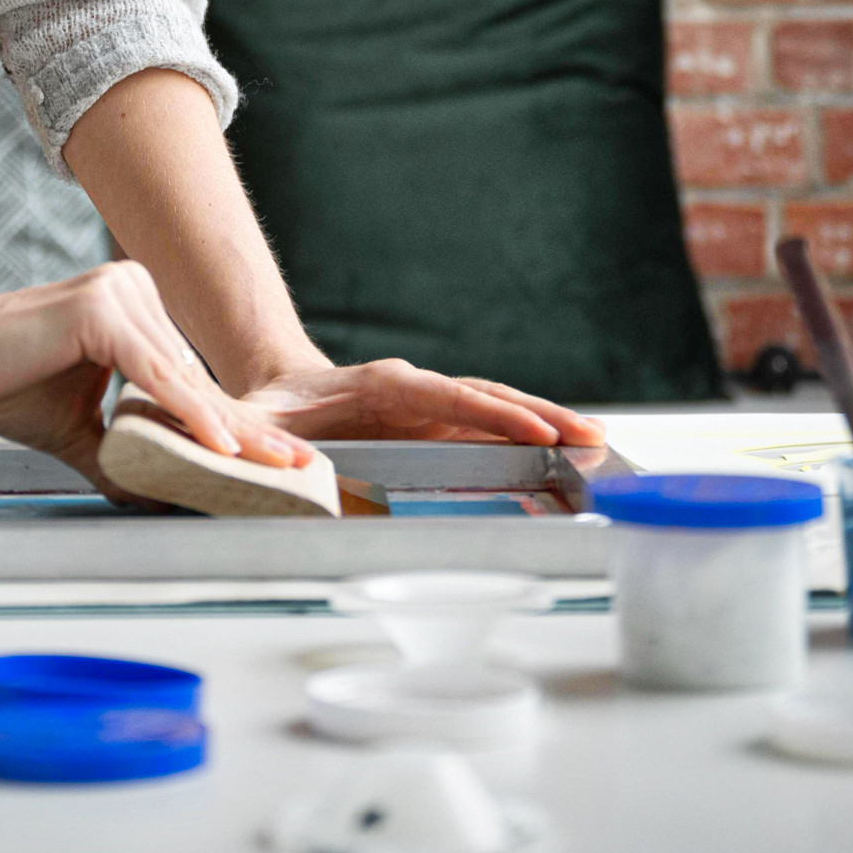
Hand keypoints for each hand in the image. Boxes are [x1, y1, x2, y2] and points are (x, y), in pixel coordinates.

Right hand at [0, 262, 314, 496]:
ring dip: (231, 430)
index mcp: (135, 312)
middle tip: (301, 468)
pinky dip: (189, 414)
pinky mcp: (102, 311)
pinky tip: (221, 447)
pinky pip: (156, 375)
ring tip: (274, 467)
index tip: (279, 461)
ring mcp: (123, 295)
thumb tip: (159, 497)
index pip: (193, 382)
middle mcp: (136, 293)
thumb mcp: (77, 429)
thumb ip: (123, 453)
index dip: (236, 426)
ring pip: (185, 380)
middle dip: (251, 431)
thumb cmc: (4, 383)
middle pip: (200, 380)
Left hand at [242, 359, 606, 453]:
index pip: (449, 397)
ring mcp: (430, 407)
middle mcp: (416, 390)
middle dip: (539, 414)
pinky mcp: (436, 425)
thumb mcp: (258, 423)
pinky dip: (525, 438)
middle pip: (487, 397)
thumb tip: (284, 468)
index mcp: (384, 385)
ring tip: (594, 439)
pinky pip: (488, 429)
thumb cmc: (270, 410)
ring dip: (545, 422)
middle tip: (590, 435)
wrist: (278, 395)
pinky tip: (562, 453)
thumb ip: (264, 441)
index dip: (492, 414)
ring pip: (496, 409)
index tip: (534, 429)